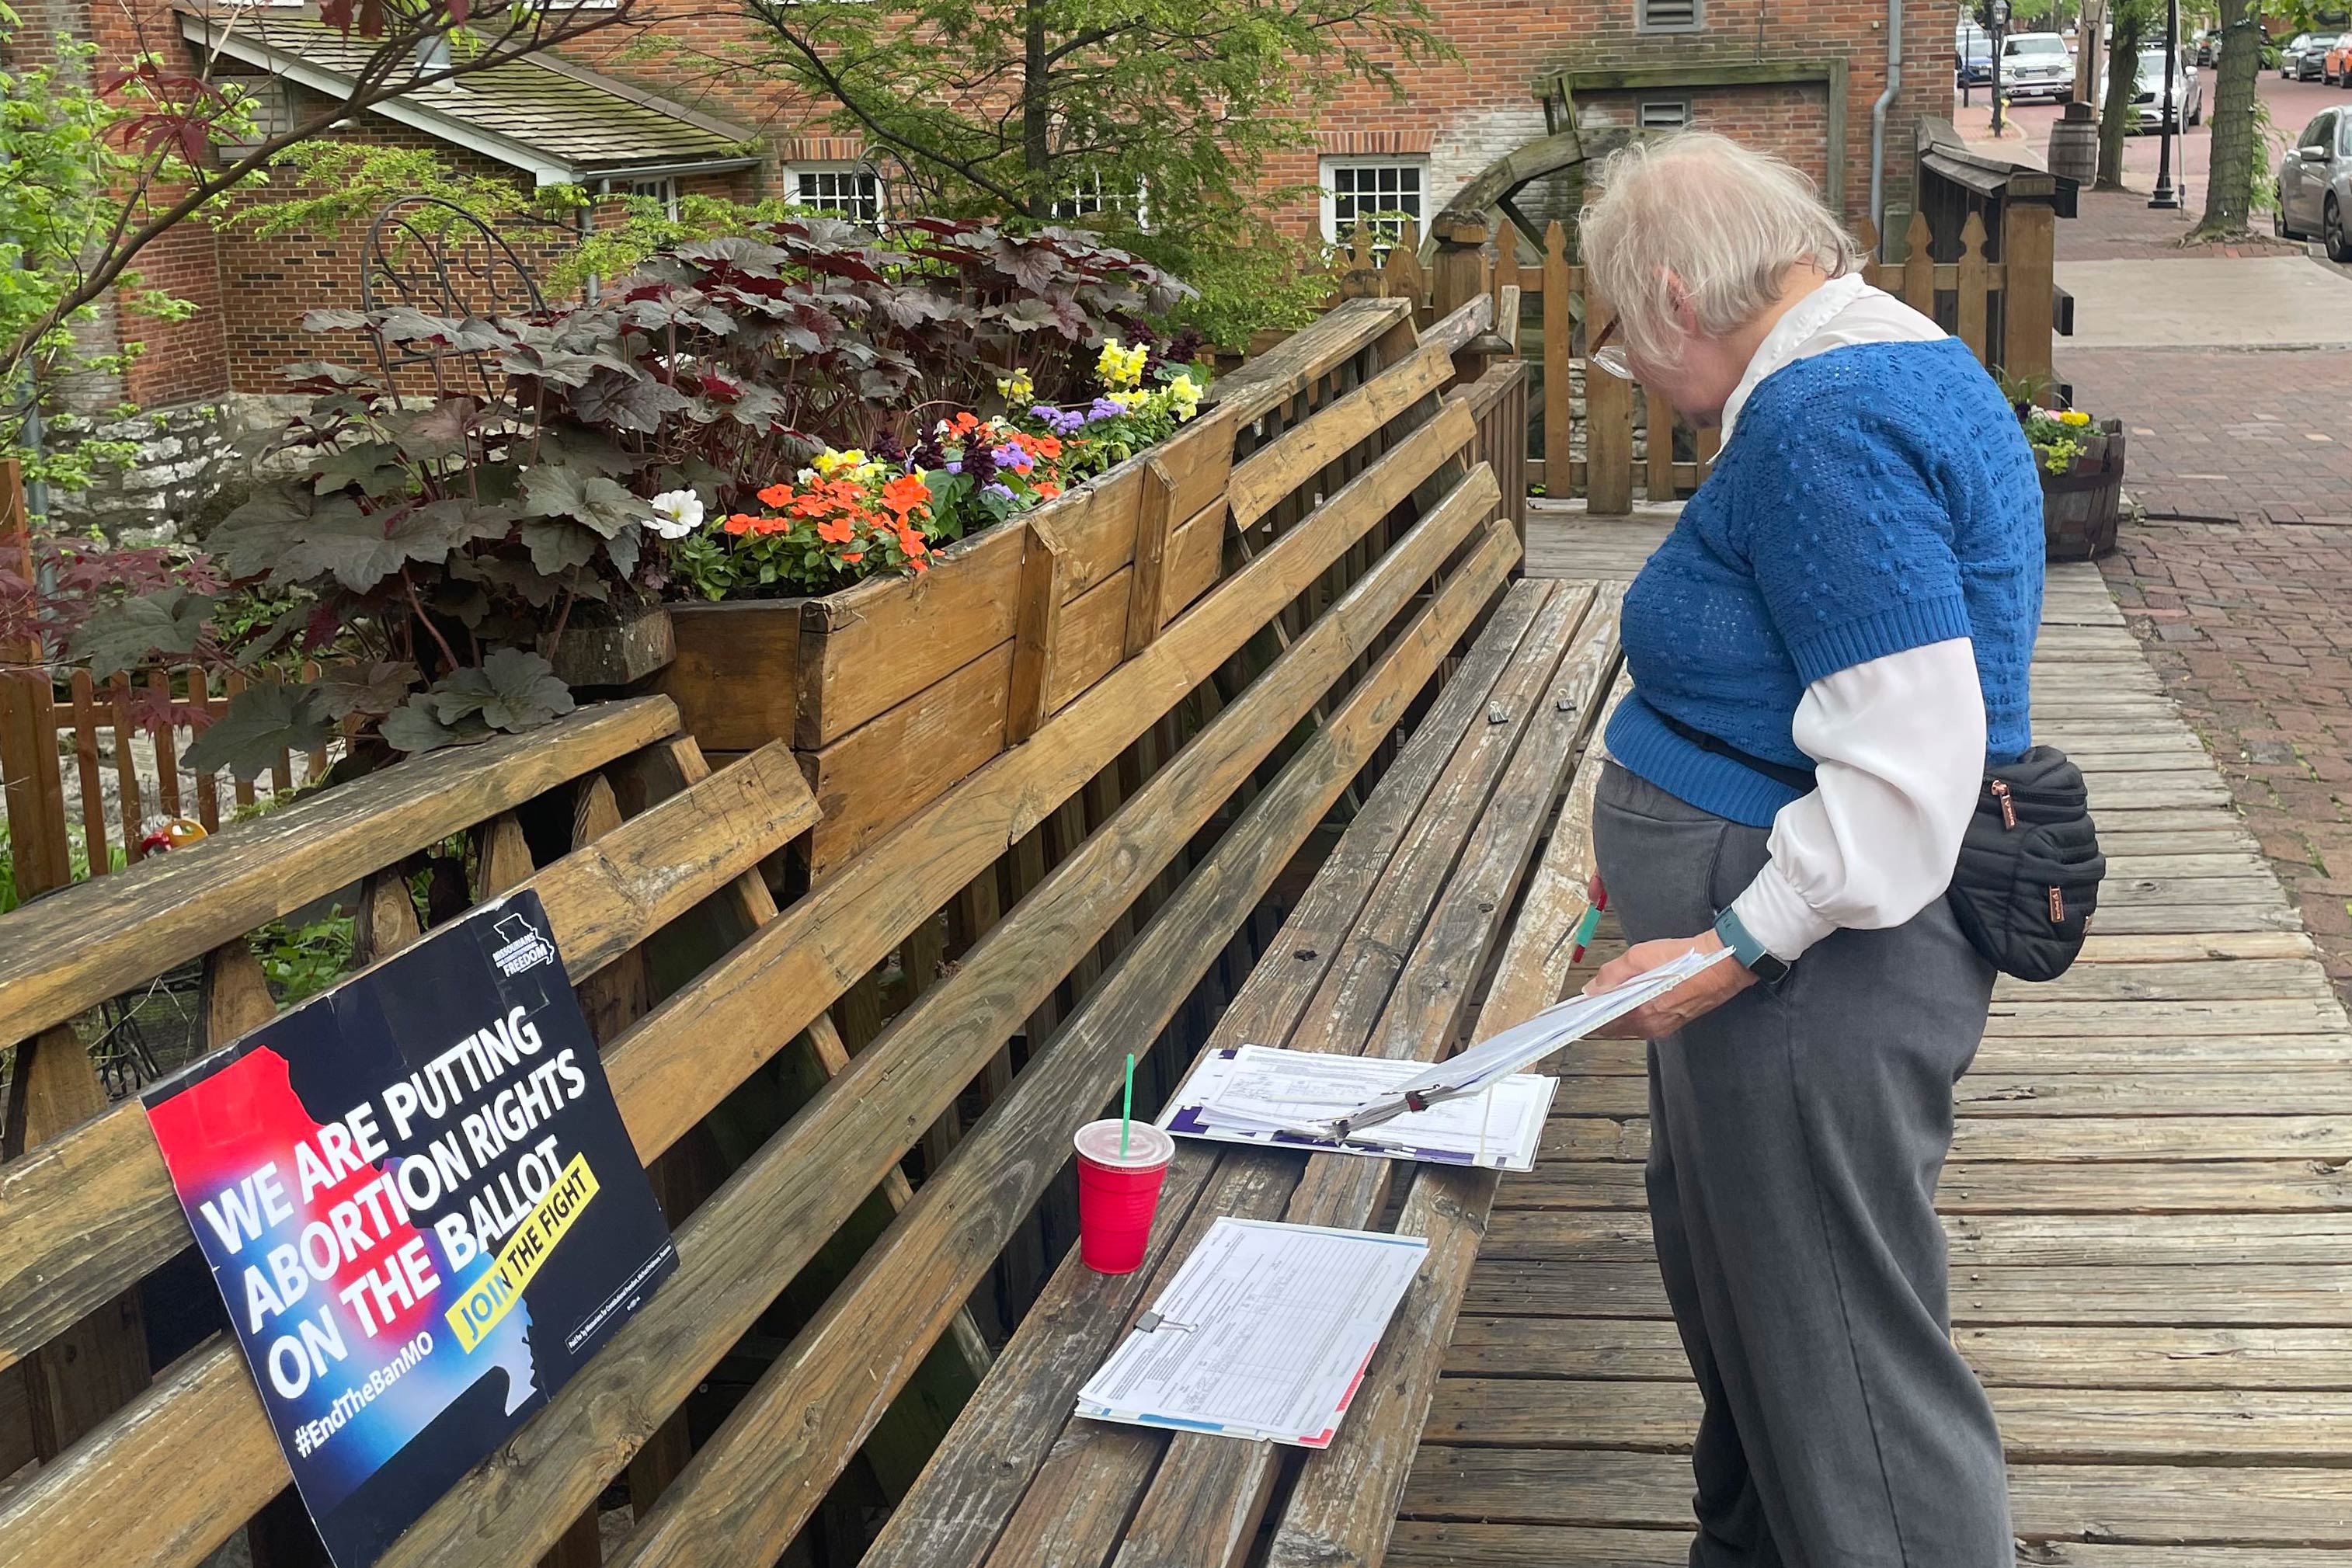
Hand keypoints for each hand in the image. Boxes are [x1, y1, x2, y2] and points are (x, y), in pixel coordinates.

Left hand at [1583, 930, 1756, 1038]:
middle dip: (1598, 1015)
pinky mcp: (1671, 1024)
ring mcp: (1661, 1027)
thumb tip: (1592, 989)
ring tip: (1605, 998)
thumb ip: (1612, 974)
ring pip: (1627, 1026)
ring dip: (1615, 1015)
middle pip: (1612, 1028)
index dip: (1585, 1016)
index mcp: (1639, 1012)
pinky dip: (1632, 1014)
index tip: (1572, 1011)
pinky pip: (1643, 1024)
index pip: (1601, 1024)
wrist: (1722, 964)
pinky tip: (1628, 1000)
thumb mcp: (1640, 956)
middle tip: (1587, 1002)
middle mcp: (1650, 1026)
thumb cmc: (1685, 958)